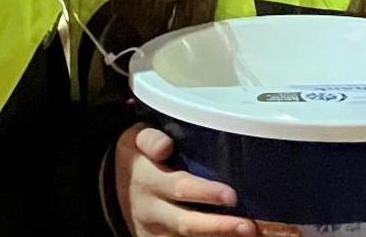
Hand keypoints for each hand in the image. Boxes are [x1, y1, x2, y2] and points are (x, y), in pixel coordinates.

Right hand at [114, 124, 254, 236]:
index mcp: (147, 180)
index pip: (178, 187)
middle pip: (186, 222)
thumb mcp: (137, 140)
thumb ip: (151, 139)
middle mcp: (151, 211)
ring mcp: (156, 232)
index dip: (204, 193)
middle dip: (218, 226)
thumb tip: (165, 146)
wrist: (117, 187)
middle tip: (247, 226)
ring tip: (248, 233)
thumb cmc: (140, 157)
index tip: (231, 196)